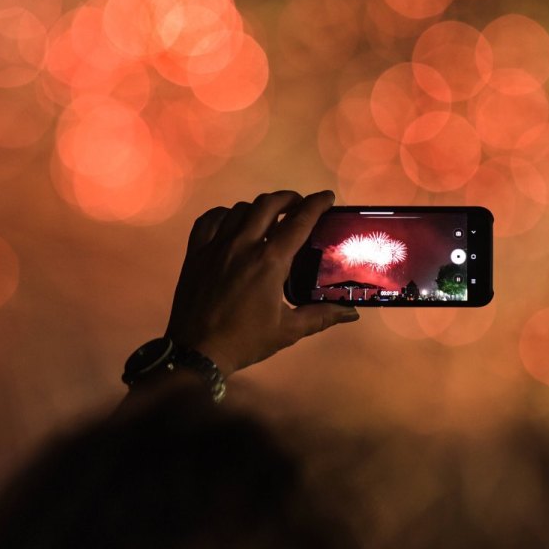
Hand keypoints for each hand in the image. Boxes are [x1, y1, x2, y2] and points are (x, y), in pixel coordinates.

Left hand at [164, 189, 358, 375]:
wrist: (196, 352)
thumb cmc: (245, 340)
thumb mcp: (288, 330)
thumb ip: (321, 316)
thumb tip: (351, 314)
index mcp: (270, 261)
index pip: (299, 221)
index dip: (317, 204)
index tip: (327, 197)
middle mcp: (243, 245)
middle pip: (269, 204)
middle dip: (289, 198)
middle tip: (299, 206)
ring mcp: (216, 246)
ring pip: (240, 209)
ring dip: (259, 207)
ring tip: (269, 217)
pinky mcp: (196, 252)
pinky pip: (210, 220)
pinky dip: (224, 214)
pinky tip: (232, 221)